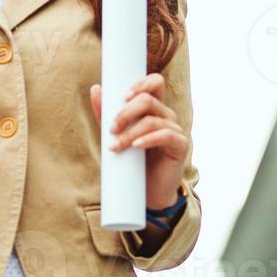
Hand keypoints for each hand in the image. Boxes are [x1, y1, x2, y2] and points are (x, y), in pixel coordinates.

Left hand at [89, 73, 188, 209]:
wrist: (145, 194)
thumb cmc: (131, 163)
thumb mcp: (114, 136)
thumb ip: (106, 114)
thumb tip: (96, 89)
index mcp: (153, 109)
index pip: (155, 83)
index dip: (141, 83)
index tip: (122, 96)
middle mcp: (166, 116)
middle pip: (148, 99)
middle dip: (126, 112)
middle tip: (111, 128)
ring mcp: (175, 130)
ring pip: (152, 120)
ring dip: (130, 132)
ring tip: (116, 146)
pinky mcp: (180, 146)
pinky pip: (166, 135)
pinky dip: (149, 139)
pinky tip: (136, 146)